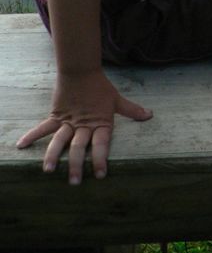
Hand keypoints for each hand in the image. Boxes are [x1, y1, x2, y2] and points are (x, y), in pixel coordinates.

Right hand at [16, 68, 152, 184]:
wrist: (81, 70)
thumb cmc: (100, 87)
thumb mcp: (116, 100)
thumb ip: (131, 110)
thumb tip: (149, 115)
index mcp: (100, 122)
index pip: (101, 144)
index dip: (101, 159)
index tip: (100, 175)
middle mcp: (84, 125)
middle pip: (80, 147)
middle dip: (77, 165)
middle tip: (75, 182)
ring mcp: (68, 121)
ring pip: (60, 140)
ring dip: (54, 155)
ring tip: (49, 171)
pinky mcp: (56, 116)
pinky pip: (43, 127)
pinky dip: (32, 135)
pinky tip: (21, 145)